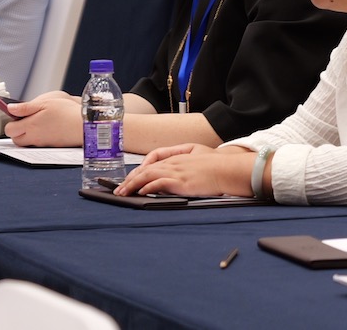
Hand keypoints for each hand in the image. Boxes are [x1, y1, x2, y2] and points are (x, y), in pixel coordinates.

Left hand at [3, 96, 83, 146]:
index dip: (11, 122)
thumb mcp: (45, 103)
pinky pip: (38, 144)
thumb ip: (25, 108)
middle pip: (16, 139)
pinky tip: (47, 127)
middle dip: (17, 130)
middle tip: (25, 119)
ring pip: (27, 142)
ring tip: (37, 123)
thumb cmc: (67, 112)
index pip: (9, 129)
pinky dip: (38, 137)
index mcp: (30, 126)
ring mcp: (42, 144)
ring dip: (27, 134)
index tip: (17, 115)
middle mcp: (34, 138)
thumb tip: (10, 109)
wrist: (84, 126)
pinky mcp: (51, 146)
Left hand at [114, 144, 251, 197]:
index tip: (129, 179)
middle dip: (130, 179)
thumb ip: (182, 158)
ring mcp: (176, 172)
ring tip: (123, 192)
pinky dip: (147, 186)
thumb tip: (168, 170)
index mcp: (177, 157)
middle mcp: (173, 163)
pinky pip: (159, 183)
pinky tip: (140, 192)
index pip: (151, 162)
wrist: (227, 168)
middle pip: (145, 169)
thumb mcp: (197, 153)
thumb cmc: (216, 163)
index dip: (138, 171)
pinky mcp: (180, 182)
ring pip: (148, 175)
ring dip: (133, 184)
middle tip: (119, 189)